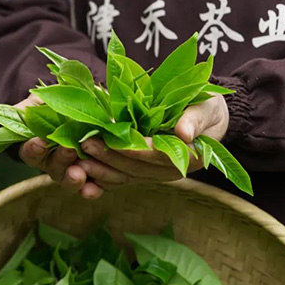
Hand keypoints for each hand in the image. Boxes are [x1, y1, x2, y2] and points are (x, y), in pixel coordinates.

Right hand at [15, 94, 128, 198]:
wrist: (86, 110)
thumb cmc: (61, 102)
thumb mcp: (47, 99)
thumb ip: (40, 102)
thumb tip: (38, 99)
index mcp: (38, 145)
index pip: (30, 151)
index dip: (33, 148)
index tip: (39, 142)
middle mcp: (53, 162)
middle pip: (52, 168)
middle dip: (60, 159)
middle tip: (69, 149)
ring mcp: (71, 170)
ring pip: (69, 180)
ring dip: (73, 179)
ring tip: (80, 174)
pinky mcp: (91, 176)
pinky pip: (90, 187)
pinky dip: (91, 190)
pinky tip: (96, 188)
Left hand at [80, 94, 228, 186]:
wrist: (206, 115)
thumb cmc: (207, 106)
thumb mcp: (207, 107)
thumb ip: (195, 119)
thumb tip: (183, 134)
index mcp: (188, 157)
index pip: (155, 156)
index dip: (131, 150)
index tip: (109, 140)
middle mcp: (170, 170)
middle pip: (135, 168)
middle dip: (108, 158)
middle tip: (84, 144)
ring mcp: (154, 173)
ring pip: (124, 176)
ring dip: (100, 170)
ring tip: (78, 159)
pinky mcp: (142, 170)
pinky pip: (120, 178)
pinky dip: (101, 176)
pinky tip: (81, 169)